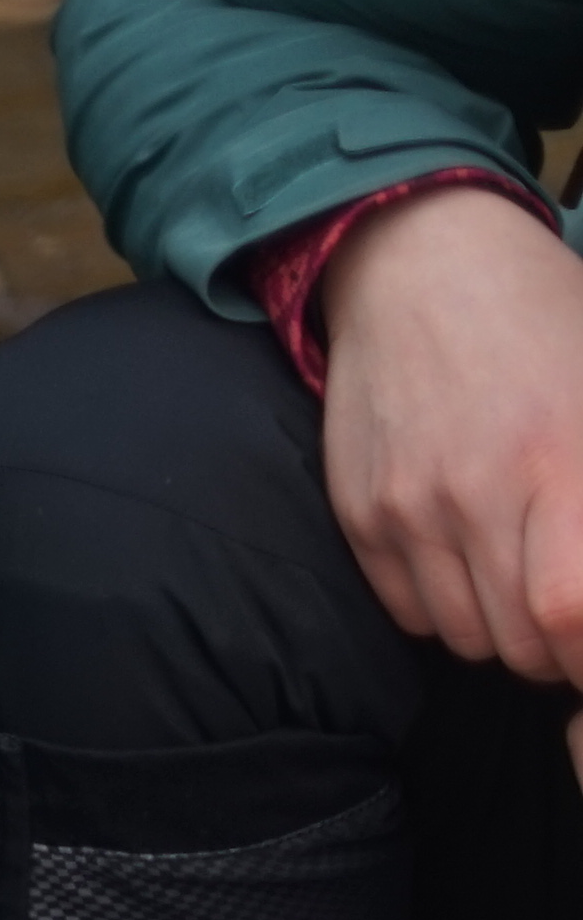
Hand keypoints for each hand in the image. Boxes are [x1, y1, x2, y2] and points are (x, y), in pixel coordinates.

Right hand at [318, 179, 582, 703]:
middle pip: (517, 640)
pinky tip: (470, 564)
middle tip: (571, 617)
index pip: (568, 609)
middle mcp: (474, 493)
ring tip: (522, 587)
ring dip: (502, 633)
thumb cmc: (543, 322)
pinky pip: (409, 612)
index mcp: (557, 456)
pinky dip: (447, 610)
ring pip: (462, 637)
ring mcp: (406, 509)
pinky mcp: (359, 516)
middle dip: (557, 650)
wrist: (421, 269)